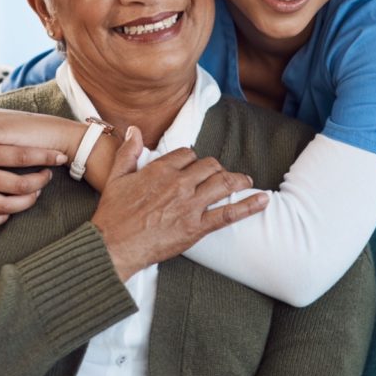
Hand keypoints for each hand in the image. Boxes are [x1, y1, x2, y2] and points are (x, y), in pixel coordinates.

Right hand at [0, 139, 67, 228]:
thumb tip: (8, 129)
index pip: (20, 153)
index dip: (44, 157)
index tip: (61, 157)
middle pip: (19, 182)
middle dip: (40, 182)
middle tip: (48, 179)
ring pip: (6, 205)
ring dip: (25, 202)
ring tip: (32, 196)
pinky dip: (0, 218)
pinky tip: (7, 212)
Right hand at [90, 126, 266, 280]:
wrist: (114, 245)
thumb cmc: (112, 214)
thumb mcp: (115, 177)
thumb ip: (128, 152)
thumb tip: (134, 130)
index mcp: (160, 169)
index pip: (188, 154)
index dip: (192, 159)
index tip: (194, 166)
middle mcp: (179, 183)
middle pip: (209, 166)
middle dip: (217, 168)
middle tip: (221, 175)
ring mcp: (190, 205)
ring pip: (223, 183)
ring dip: (238, 180)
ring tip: (246, 182)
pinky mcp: (197, 226)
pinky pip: (229, 213)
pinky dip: (249, 206)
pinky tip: (263, 201)